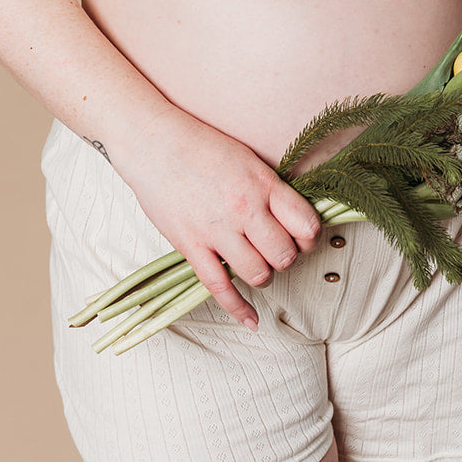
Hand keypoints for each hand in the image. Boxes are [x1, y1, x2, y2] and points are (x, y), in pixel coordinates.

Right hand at [120, 104, 321, 328]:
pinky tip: (252, 320)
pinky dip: (240, 309)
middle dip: (286, 258)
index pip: (306, 224)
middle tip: (277, 251)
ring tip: (257, 265)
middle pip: (285, 255)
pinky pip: (221, 288)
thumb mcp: (247, 158)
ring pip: (259, 274)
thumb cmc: (199, 145)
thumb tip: (291, 217)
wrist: (152, 142)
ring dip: (263, 275)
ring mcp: (217, 230)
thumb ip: (269, 189)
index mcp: (263, 183)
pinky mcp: (191, 246)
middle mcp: (245, 209)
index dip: (310, 238)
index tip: (303, 238)